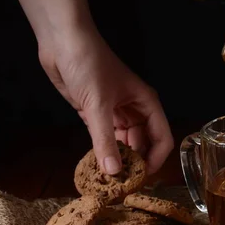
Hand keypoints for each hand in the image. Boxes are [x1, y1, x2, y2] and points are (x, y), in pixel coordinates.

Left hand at [38, 28, 173, 175]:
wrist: (62, 40)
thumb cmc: (88, 63)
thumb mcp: (98, 105)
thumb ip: (105, 140)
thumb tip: (114, 172)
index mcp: (145, 103)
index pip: (162, 137)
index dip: (155, 159)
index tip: (142, 178)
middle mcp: (133, 109)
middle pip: (143, 143)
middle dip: (135, 163)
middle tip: (123, 184)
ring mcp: (114, 111)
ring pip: (124, 142)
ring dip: (118, 159)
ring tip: (109, 178)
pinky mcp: (94, 113)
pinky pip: (103, 138)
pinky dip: (101, 151)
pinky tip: (95, 165)